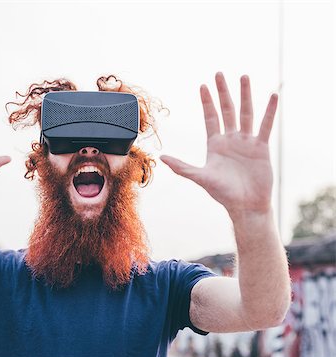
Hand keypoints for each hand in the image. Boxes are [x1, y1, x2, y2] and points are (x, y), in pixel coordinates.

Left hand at [160, 72, 277, 217]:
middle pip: (226, 110)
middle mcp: (231, 139)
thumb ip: (182, 167)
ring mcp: (247, 142)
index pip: (210, 117)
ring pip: (246, 113)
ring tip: (244, 76)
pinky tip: (272, 96)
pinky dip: (269, 111)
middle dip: (222, 92)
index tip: (203, 85)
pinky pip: (265, 126)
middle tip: (219, 73)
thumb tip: (161, 158)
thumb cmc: (223, 193)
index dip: (206, 102)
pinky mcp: (261, 147)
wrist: (245, 205)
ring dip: (245, 95)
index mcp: (215, 144)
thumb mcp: (200, 177)